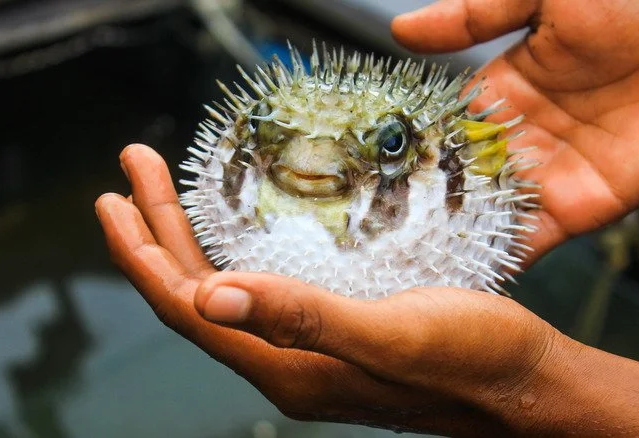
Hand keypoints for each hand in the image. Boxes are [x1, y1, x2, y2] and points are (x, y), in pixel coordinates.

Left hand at [95, 144, 562, 436]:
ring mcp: (310, 351)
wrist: (524, 383)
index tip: (114, 202)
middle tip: (130, 177)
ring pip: (227, 294)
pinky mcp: (335, 334)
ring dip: (189, 242)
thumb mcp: (390, 334)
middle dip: (157, 237)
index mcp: (289, 367)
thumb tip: (208, 298)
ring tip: (164, 196)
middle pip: (199, 298)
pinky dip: (234, 255)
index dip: (144, 259)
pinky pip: (262, 293)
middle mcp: (289, 363)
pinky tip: (235, 231)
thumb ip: (303, 319)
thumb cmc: (471, 359)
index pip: (188, 312)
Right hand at [393, 0, 638, 264]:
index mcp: (506, 87)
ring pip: (487, 213)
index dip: (410, 148)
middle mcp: (522, 135)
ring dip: (450, 236)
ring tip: (400, 264)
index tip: (364, 171)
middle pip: (460, 178)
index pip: (446, 127)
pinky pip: (532, 238)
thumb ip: (474, 14)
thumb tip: (402, 30)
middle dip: (420, 204)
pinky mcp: (584, 207)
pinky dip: (499, 257)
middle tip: (370, 232)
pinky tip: (461, 275)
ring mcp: (551, 174)